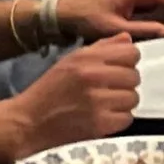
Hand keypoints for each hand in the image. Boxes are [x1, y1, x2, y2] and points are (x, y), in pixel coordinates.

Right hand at [9, 37, 140, 151]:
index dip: (128, 62)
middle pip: (134, 76)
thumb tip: (128, 39)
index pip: (131, 53)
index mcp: (86, 58)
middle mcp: (93, 76)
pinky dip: (118, 119)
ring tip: (106, 104)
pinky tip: (104, 117)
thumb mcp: (71, 60)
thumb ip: (102, 48)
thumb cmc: (49, 90)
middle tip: (109, 90)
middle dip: (125, 84)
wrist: (28, 121)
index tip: (118, 69)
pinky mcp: (99, 124)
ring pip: (133, 98)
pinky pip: (127, 118)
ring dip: (123, 103)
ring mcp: (97, 101)